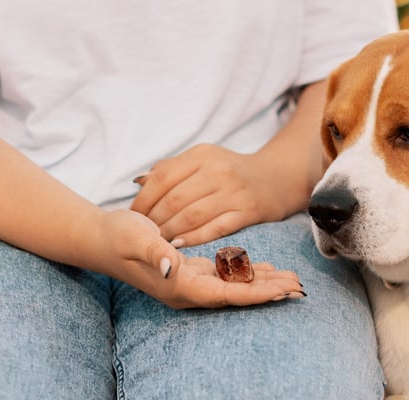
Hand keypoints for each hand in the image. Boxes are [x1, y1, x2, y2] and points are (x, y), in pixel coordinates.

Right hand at [93, 209, 303, 308]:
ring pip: (234, 286)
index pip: (227, 294)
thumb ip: (154, 252)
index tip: (283, 291)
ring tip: (290, 279)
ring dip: (261, 283)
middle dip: (268, 291)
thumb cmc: (117, 236)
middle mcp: (187, 289)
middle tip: (299, 286)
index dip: (256, 293)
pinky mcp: (190, 271)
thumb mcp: (134, 237)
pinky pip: (225, 277)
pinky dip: (246, 273)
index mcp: (179, 285)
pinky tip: (264, 269)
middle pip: (236, 294)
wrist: (99, 238)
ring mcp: (189, 281)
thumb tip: (171, 266)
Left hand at [130, 143, 305, 245]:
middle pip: (174, 200)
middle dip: (154, 219)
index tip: (133, 215)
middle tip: (143, 233)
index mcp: (202, 155)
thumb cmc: (232, 172)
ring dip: (170, 232)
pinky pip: (214, 228)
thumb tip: (139, 183)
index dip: (143, 199)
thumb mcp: (204, 160)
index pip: (162, 178)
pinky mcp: (247, 211)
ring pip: (191, 216)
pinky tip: (179, 244)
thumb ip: (173, 169)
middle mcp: (218, 171)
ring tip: (158, 241)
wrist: (276, 178)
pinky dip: (193, 238)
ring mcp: (234, 192)